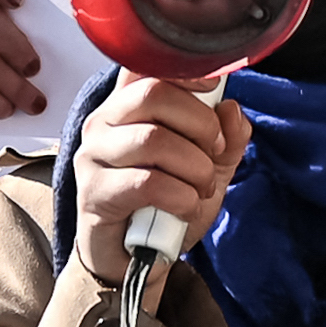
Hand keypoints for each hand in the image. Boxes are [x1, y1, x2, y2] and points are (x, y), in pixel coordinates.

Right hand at [73, 71, 251, 284]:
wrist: (134, 261)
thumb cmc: (163, 206)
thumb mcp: (207, 169)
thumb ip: (225, 139)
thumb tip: (232, 110)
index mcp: (128, 105)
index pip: (146, 64)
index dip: (184, 70)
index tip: (213, 88)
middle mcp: (104, 122)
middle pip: (154, 94)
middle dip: (200, 124)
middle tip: (214, 153)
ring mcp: (93, 156)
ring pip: (153, 139)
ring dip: (194, 167)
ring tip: (201, 187)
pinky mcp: (94, 193)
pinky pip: (147, 183)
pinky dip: (180, 196)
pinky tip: (186, 207)